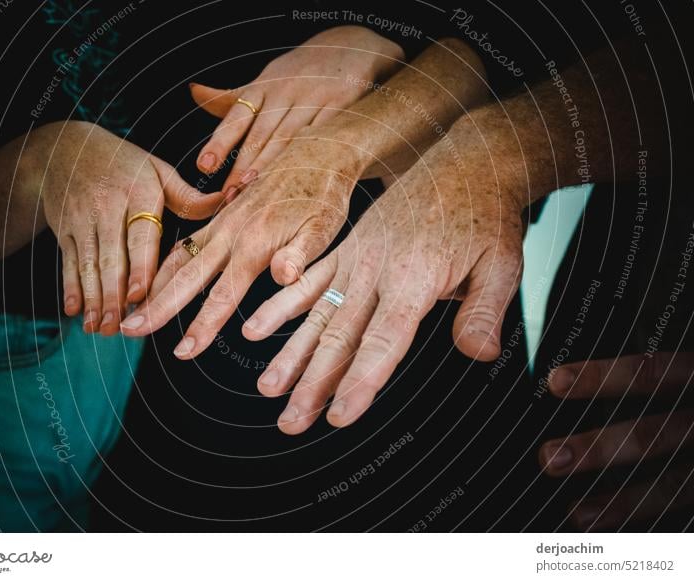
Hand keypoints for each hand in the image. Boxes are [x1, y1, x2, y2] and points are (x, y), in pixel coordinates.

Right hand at [23, 121, 222, 333]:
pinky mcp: (64, 230)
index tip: (138, 296)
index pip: (140, 236)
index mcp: (139, 194)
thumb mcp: (157, 170)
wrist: (66, 149)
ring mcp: (82, 220)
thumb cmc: (124, 164)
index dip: (139, 268)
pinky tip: (74, 312)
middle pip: (112, 258)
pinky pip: (68, 263)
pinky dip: (70, 289)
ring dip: (93, 299)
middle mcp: (107, 208)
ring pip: (88, 265)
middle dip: (113, 295)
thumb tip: (230, 201)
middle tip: (121, 326)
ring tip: (99, 327)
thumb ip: (189, 197)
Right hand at [120, 133, 365, 345]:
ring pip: (180, 257)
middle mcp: (231, 234)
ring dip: (153, 284)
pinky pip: (187, 242)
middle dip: (157, 306)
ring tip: (131, 308)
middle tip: (129, 330)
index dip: (202, 325)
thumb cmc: (325, 196)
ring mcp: (223, 223)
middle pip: (187, 277)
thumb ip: (301, 254)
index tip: (183, 351)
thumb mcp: (324, 227)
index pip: (223, 294)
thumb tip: (281, 275)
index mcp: (255, 244)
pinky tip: (154, 277)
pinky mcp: (224, 215)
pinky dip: (166, 263)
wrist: (319, 153)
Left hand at [191, 26, 402, 200]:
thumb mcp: (264, 80)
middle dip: (242, 165)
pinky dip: (307, 155)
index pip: (236, 118)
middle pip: (260, 134)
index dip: (220, 142)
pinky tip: (296, 176)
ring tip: (253, 191)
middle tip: (228, 195)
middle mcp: (284, 92)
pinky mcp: (340, 106)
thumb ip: (231, 96)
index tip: (204, 165)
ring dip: (269, 166)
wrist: (348, 47)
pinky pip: (320, 135)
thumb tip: (193, 92)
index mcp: (263, 88)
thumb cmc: (298, 73)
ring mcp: (313, 98)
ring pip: (287, 138)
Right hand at [241, 126, 526, 433]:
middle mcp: (376, 270)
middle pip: (340, 337)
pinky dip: (281, 305)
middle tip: (290, 422)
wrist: (463, 162)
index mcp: (414, 277)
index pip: (384, 340)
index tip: (338, 417)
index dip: (360, 381)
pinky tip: (255, 329)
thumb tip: (479, 354)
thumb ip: (484, 309)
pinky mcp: (346, 249)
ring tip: (269, 389)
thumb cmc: (484, 215)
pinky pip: (309, 281)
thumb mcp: (502, 261)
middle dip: (314, 384)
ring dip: (292, 355)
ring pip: (317, 314)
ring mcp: (356, 259)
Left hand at [539, 352, 693, 529]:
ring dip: (625, 504)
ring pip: (676, 485)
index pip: (652, 374)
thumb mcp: (688, 369)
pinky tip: (626, 543)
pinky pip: (689, 513)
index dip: (602, 377)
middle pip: (656, 435)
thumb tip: (578, 363)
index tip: (553, 383)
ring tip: (578, 517)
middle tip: (549, 458)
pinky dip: (655, 528)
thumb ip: (660, 370)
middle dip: (601, 449)